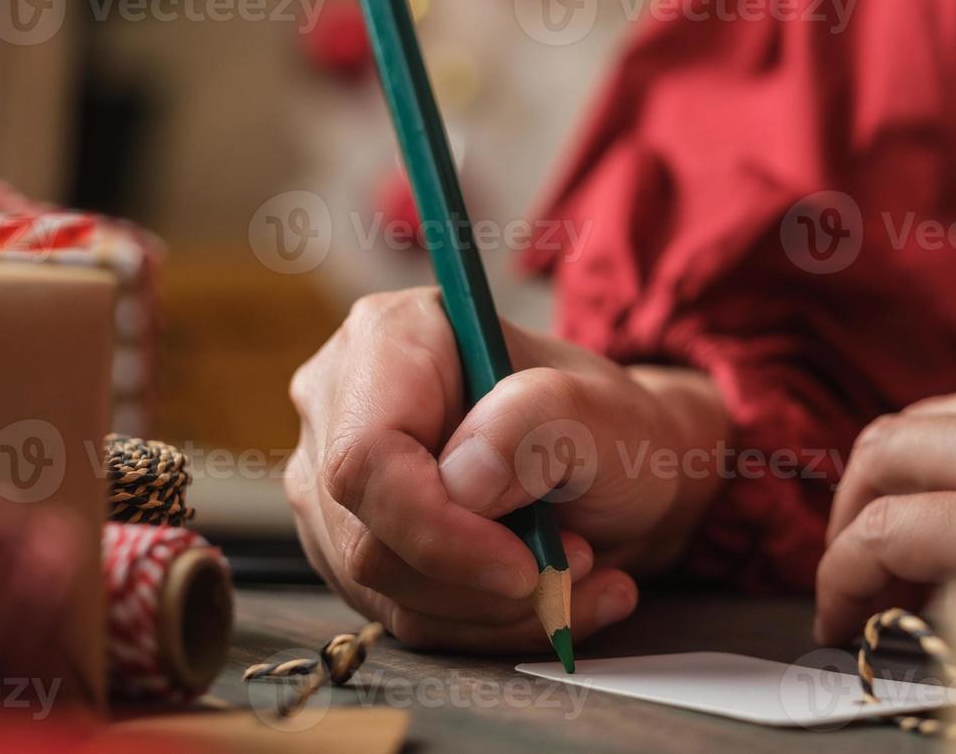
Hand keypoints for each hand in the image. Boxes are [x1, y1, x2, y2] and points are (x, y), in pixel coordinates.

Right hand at [286, 288, 728, 651]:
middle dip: (478, 577)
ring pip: (380, 587)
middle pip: (367, 535)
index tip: (524, 567)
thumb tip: (460, 484)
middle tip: (576, 564)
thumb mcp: (604, 413)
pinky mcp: (350, 542)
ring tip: (578, 572)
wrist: (619, 471)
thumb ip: (537, 424)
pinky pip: (400, 613)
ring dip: (493, 607)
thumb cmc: (610, 426)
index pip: (366, 455)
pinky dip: (486, 621)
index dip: (437, 528)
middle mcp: (343, 399)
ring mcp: (336, 477)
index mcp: (392, 333)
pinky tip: (554, 596)